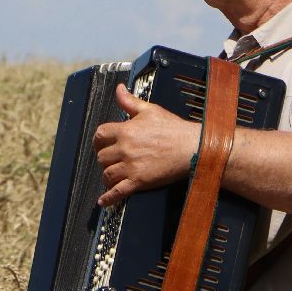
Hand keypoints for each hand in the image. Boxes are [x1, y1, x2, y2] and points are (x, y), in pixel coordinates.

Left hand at [92, 84, 199, 206]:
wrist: (193, 147)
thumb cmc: (173, 129)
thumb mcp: (150, 110)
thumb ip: (130, 102)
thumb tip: (119, 89)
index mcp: (125, 130)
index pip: (100, 135)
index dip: (99, 141)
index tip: (103, 144)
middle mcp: (125, 149)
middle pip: (101, 157)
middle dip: (105, 158)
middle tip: (111, 160)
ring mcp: (131, 166)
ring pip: (107, 174)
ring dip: (107, 175)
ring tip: (112, 175)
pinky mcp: (139, 181)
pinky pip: (118, 192)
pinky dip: (108, 198)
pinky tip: (103, 201)